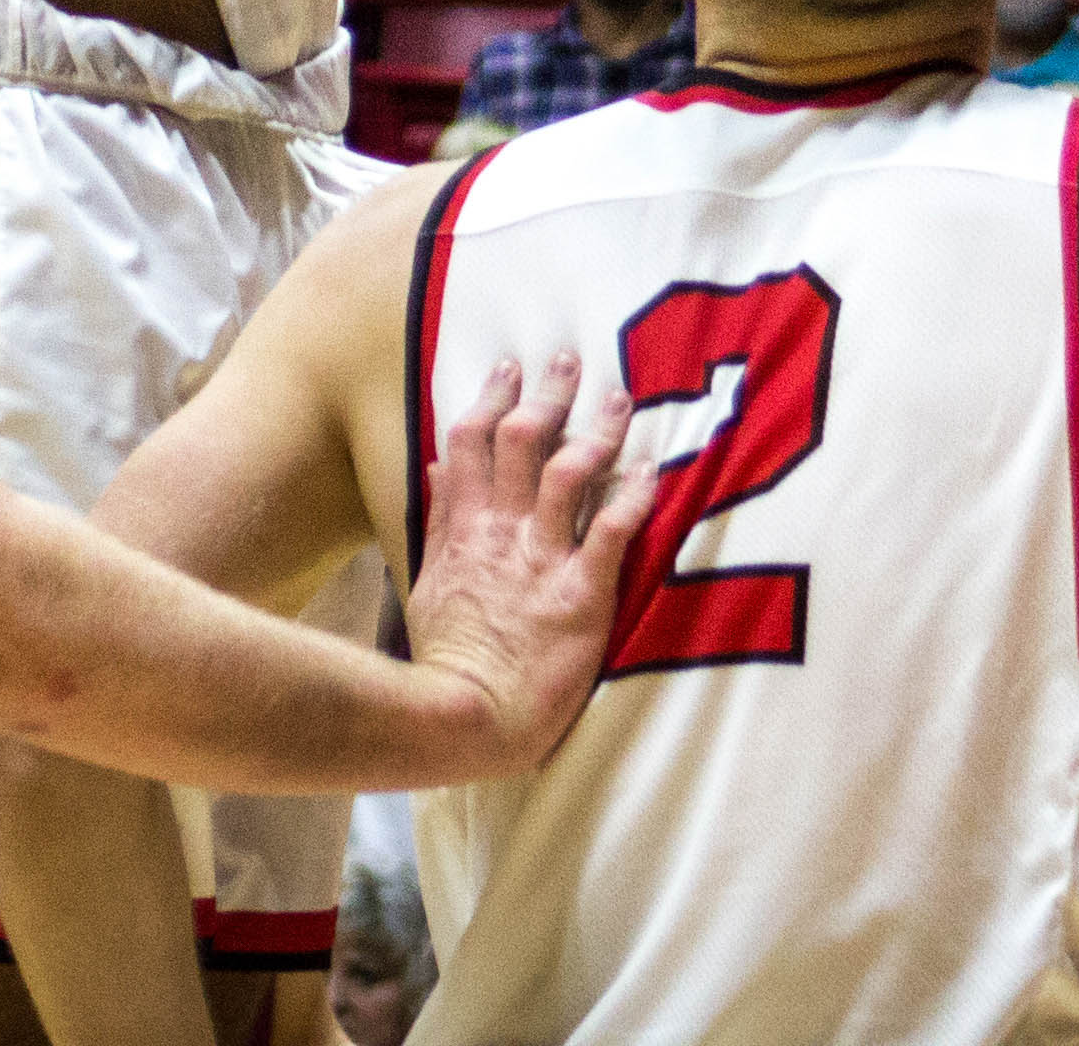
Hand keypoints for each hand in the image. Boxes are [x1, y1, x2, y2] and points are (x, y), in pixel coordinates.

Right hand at [401, 356, 649, 778]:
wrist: (466, 720)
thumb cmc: (449, 663)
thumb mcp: (425, 587)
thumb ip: (438, 524)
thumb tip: (439, 470)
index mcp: (463, 532)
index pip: (472, 443)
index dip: (492, 398)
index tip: (509, 367)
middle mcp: (502, 534)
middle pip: (524, 440)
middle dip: (548, 393)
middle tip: (569, 359)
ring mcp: (541, 562)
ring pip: (571, 471)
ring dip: (597, 429)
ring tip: (620, 399)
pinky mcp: (581, 596)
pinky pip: (612, 532)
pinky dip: (633, 496)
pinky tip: (652, 470)